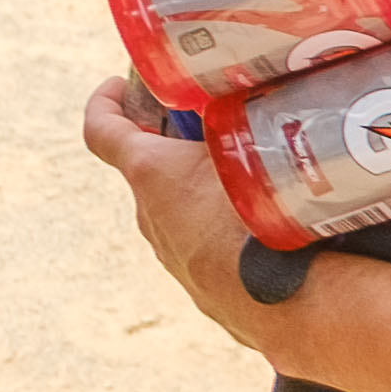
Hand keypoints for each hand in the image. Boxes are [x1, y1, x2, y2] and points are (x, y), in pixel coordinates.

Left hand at [79, 75, 262, 337]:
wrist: (288, 305)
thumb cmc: (269, 216)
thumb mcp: (255, 147)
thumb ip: (246, 118)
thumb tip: (270, 89)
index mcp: (150, 173)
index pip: (102, 129)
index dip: (105, 103)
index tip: (118, 87)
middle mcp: (151, 217)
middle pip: (150, 172)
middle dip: (175, 150)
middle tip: (214, 131)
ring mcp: (172, 258)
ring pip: (181, 214)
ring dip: (204, 197)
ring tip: (254, 182)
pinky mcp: (201, 290)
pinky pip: (208, 251)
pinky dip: (227, 236)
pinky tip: (269, 232)